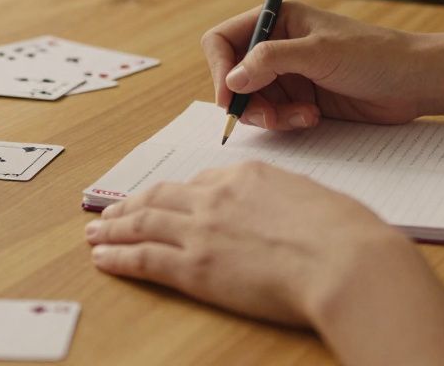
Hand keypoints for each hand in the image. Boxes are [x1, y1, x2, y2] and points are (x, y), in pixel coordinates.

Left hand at [85, 160, 398, 325]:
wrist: (345, 262)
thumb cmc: (347, 236)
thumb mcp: (313, 199)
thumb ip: (285, 200)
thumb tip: (282, 211)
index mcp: (249, 176)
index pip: (203, 181)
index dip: (179, 194)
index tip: (167, 200)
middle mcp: (218, 197)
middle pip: (162, 196)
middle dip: (132, 203)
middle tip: (112, 209)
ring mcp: (202, 230)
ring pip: (143, 223)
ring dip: (114, 226)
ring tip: (96, 230)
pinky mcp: (194, 268)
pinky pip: (143, 258)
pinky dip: (117, 256)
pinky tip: (102, 257)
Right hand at [201, 2, 424, 130]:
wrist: (412, 82)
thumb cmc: (373, 54)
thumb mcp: (318, 52)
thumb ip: (270, 61)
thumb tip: (232, 79)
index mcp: (277, 21)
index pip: (224, 40)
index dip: (220, 68)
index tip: (228, 96)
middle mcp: (277, 46)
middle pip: (233, 77)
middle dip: (247, 100)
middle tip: (268, 117)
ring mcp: (288, 75)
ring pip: (252, 101)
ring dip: (271, 115)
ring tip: (302, 116)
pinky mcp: (300, 100)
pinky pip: (275, 116)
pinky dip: (286, 121)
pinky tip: (312, 118)